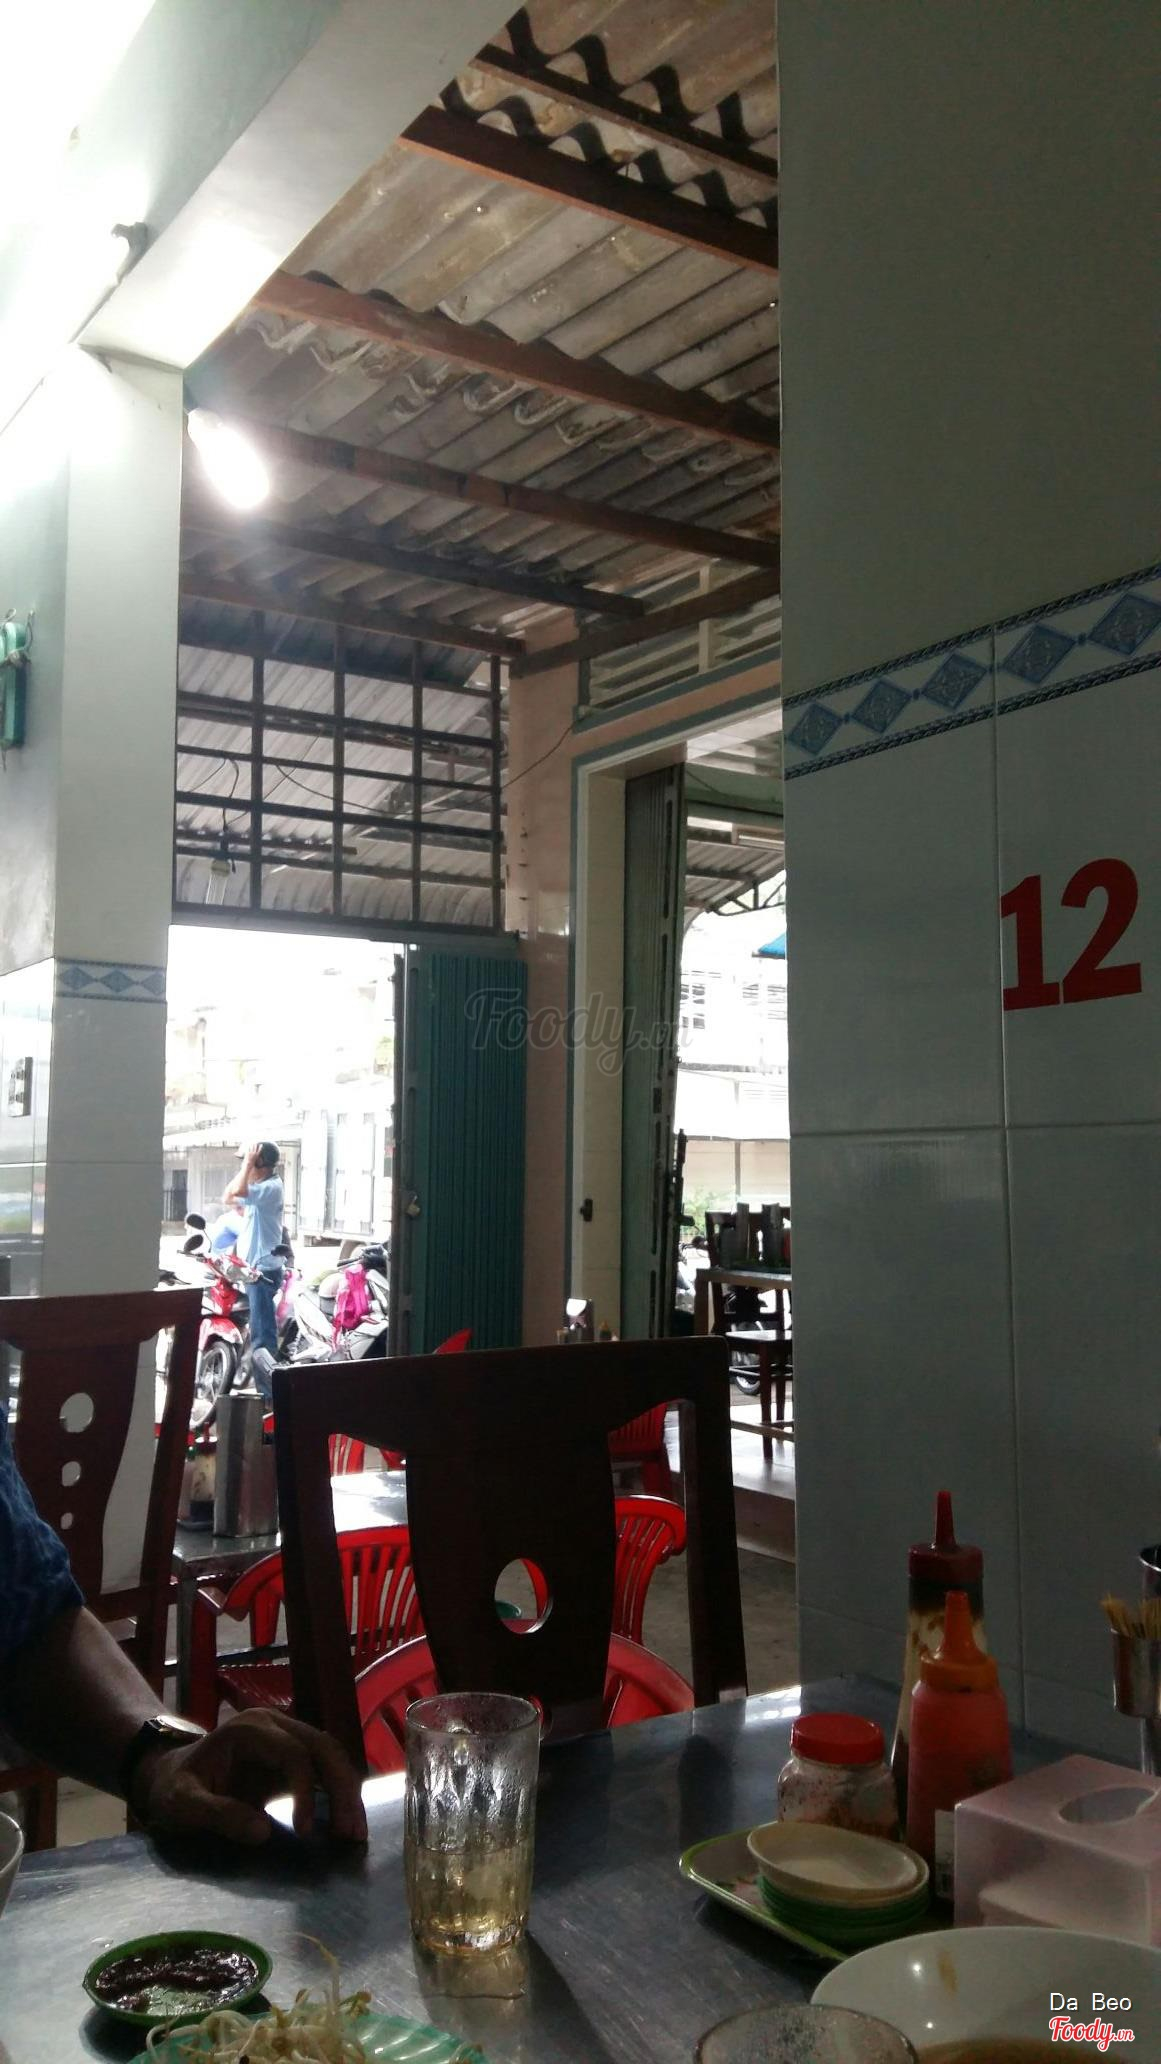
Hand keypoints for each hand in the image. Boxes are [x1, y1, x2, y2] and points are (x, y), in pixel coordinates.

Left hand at [134, 1710, 367, 1846]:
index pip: (293, 1753)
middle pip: (322, 1747)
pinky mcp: (290, 1758)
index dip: (306, 1791)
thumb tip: (263, 1833)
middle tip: (350, 1832)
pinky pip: (324, 1769)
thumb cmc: (173, 1788)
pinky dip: (339, 1792)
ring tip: (356, 1831)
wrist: (168, 1776)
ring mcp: (285, 1738)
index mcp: (249, 1729)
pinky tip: (347, 1820)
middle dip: (342, 1788)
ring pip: (331, 1755)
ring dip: (348, 1790)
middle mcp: (274, 1725)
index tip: (306, 1832)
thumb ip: (218, 1815)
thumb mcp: (182, 1805)